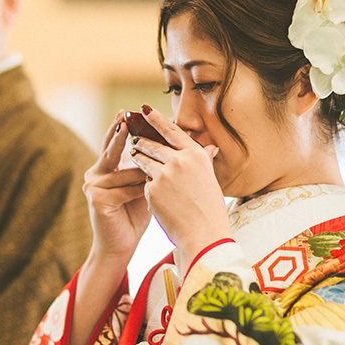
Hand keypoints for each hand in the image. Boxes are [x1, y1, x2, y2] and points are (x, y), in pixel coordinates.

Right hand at [82, 111, 150, 265]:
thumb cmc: (135, 215)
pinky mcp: (96, 199)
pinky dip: (140, 190)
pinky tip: (151, 190)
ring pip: (126, 170)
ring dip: (145, 172)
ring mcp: (93, 185)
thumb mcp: (148, 184)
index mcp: (105, 166)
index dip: (129, 127)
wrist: (120, 245)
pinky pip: (125, 188)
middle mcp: (95, 172)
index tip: (142, 111)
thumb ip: (159, 164)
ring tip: (161, 168)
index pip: (117, 141)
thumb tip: (202, 146)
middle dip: (123, 131)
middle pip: (112, 147)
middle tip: (129, 115)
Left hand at [128, 105, 231, 269]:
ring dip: (137, 159)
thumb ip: (203, 160)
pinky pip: (143, 183)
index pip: (172, 131)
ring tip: (134, 157)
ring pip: (142, 161)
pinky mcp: (151, 190)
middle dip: (142, 142)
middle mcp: (179, 160)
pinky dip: (144, 185)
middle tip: (134, 139)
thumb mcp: (210, 179)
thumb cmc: (210, 209)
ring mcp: (163, 175)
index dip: (156, 119)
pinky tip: (148, 191)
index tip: (144, 109)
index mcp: (195, 155)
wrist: (202, 234)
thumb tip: (210, 147)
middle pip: (153, 145)